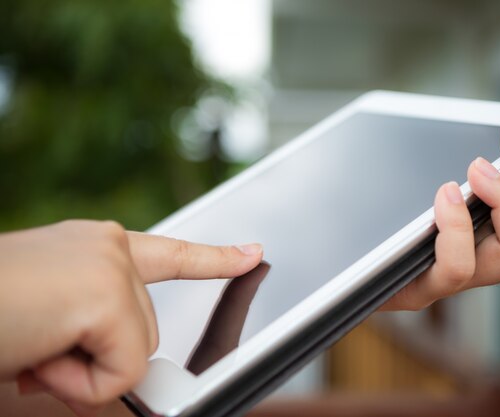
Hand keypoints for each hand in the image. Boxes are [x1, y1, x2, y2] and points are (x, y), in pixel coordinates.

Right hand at [0, 220, 262, 415]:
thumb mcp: (47, 318)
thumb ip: (90, 329)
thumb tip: (115, 368)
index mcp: (96, 248)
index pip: (171, 253)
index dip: (216, 258)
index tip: (253, 254)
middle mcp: (108, 246)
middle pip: (144, 330)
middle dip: (95, 358)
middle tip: (38, 349)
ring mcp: (110, 266)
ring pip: (135, 352)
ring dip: (81, 372)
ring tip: (30, 348)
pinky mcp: (106, 295)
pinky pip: (123, 371)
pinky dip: (80, 385)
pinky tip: (38, 357)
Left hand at [382, 126, 499, 310]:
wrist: (341, 266)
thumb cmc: (387, 229)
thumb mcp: (427, 188)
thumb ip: (468, 168)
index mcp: (490, 230)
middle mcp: (485, 257)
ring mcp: (459, 277)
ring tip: (476, 171)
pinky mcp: (425, 289)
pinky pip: (458, 269)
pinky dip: (458, 227)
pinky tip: (444, 197)